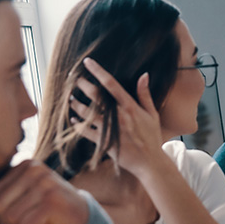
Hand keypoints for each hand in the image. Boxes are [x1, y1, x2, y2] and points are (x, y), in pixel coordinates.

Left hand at [0, 159, 88, 223]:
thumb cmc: (48, 207)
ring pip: (12, 218)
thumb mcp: (26, 193)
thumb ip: (3, 193)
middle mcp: (35, 170)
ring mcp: (45, 184)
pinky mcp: (53, 202)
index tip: (20, 214)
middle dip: (9, 222)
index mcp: (25, 164)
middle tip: (29, 221)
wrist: (83, 216)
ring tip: (41, 220)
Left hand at [71, 58, 165, 178]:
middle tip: (74, 79)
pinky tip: (74, 120)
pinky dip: (77, 124)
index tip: (87, 62)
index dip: (98, 71)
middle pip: (94, 95)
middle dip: (82, 85)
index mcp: (130, 107)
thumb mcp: (152, 114)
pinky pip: (84, 130)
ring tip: (72, 99)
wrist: (150, 162)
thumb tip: (144, 75)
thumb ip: (145, 94)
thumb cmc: (151, 137)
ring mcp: (109, 129)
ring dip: (76, 104)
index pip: (111, 84)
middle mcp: (118, 116)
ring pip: (86, 112)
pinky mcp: (103, 141)